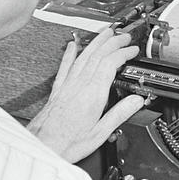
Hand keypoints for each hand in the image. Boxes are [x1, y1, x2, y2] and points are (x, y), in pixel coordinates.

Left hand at [28, 28, 141, 162]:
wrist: (41, 146)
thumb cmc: (67, 143)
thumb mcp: (100, 133)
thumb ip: (120, 114)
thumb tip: (137, 100)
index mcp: (92, 94)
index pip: (110, 63)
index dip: (123, 53)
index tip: (132, 50)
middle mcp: (79, 85)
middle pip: (97, 55)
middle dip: (113, 42)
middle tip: (123, 36)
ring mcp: (67, 85)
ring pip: (83, 56)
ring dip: (96, 42)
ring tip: (105, 33)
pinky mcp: (57, 90)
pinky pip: (65, 66)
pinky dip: (70, 53)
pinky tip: (73, 45)